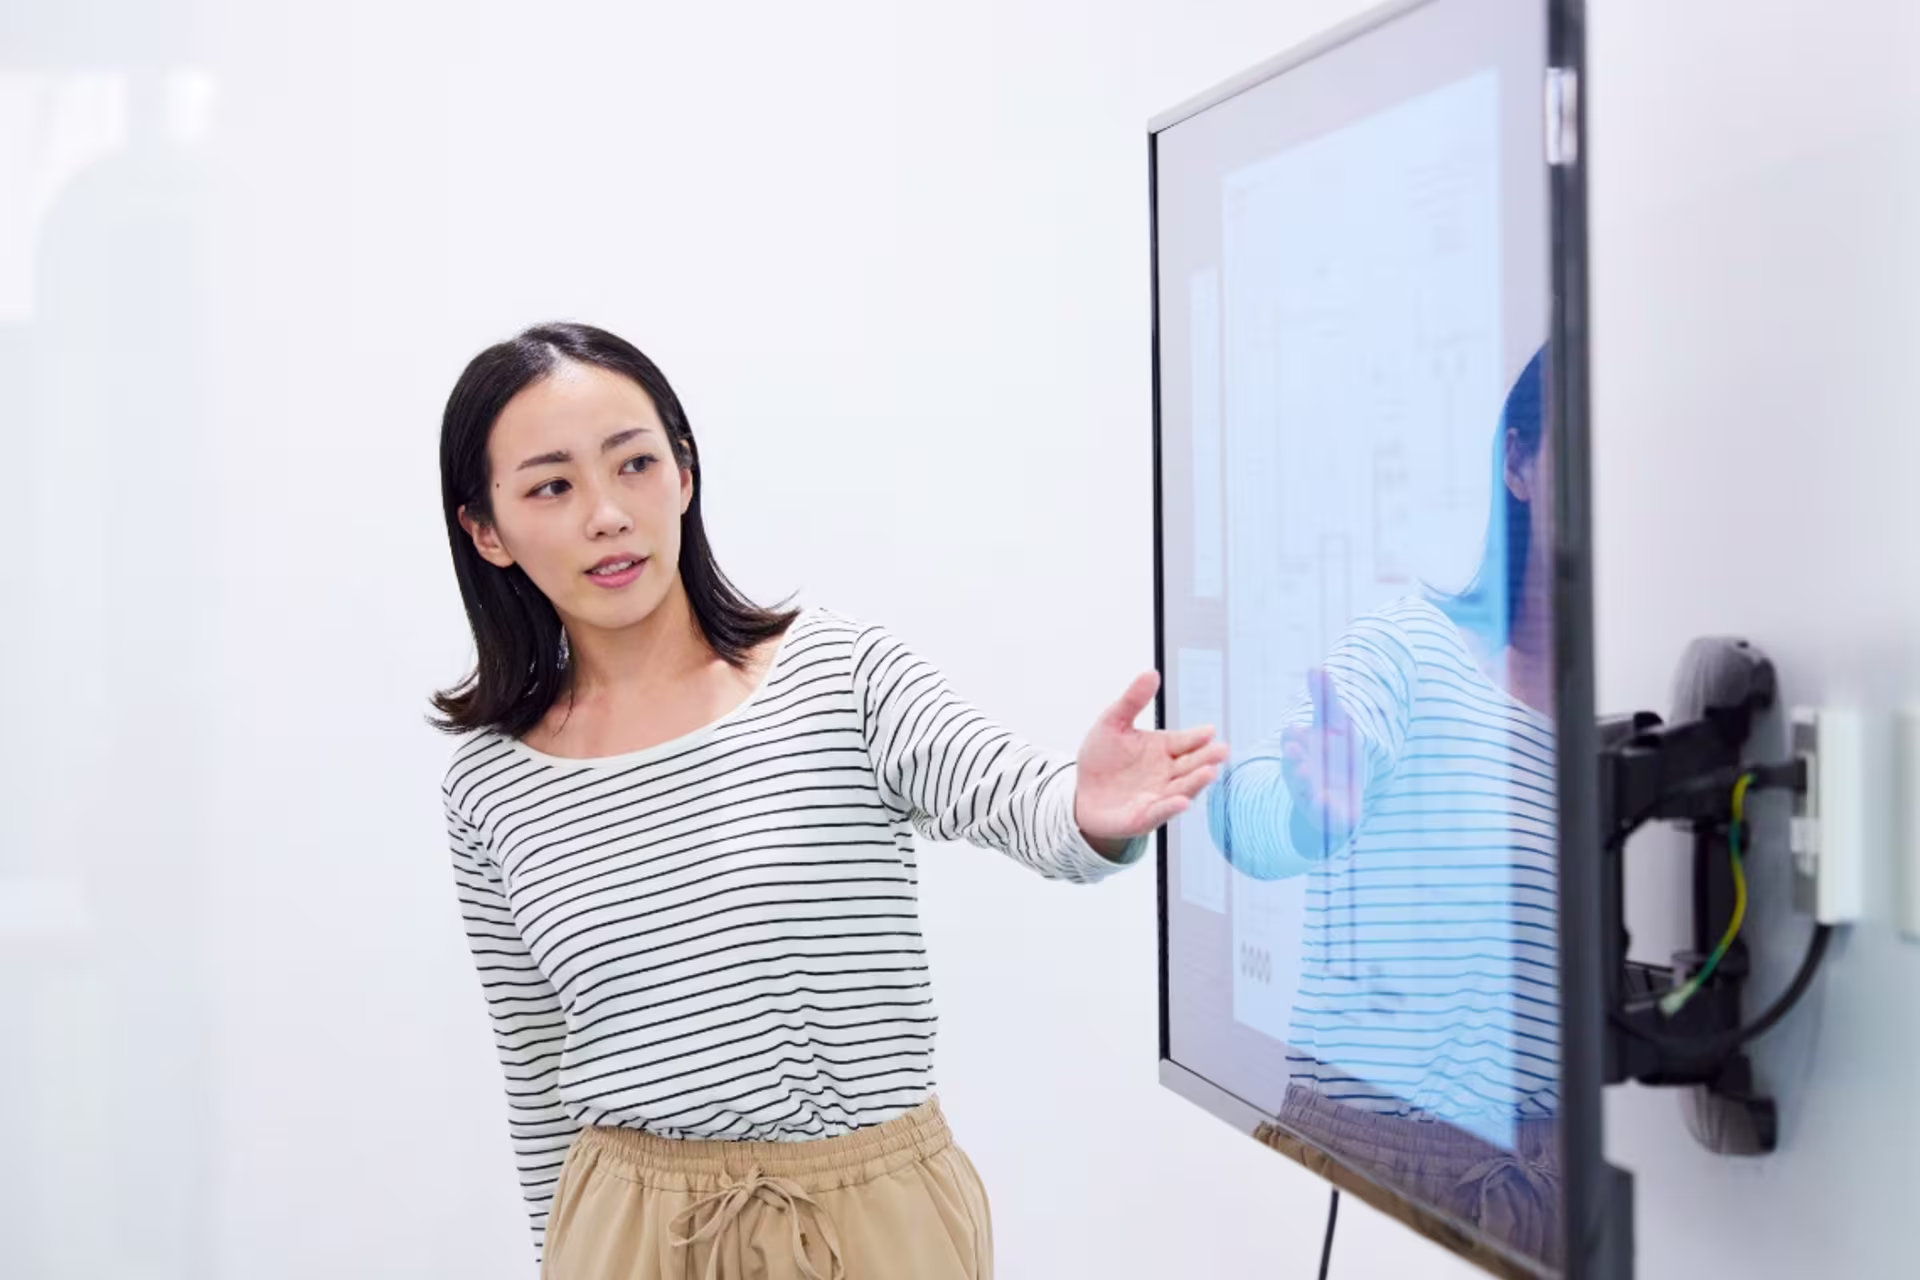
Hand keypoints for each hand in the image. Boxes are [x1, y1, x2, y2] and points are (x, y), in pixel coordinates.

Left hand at [1073, 671, 1229, 856]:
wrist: (1083, 795)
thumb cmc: (1102, 760)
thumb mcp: (1112, 724)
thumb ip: (1132, 701)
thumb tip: (1150, 673)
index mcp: (1163, 749)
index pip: (1186, 741)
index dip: (1197, 737)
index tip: (1209, 731)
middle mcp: (1167, 773)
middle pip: (1191, 764)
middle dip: (1207, 758)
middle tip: (1221, 750)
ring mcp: (1159, 796)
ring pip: (1182, 788)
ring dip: (1196, 782)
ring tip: (1209, 772)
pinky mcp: (1145, 816)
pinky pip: (1161, 812)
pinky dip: (1171, 807)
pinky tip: (1182, 801)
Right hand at [1280, 667, 1362, 850]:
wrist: (1339, 804)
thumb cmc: (1334, 760)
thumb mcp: (1335, 727)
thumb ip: (1325, 700)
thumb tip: (1316, 667)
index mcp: (1300, 750)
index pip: (1292, 739)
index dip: (1295, 735)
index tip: (1297, 729)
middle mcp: (1299, 772)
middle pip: (1292, 764)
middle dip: (1292, 757)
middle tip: (1293, 748)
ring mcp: (1310, 795)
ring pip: (1302, 789)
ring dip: (1303, 781)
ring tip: (1308, 773)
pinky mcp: (1324, 815)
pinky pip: (1320, 813)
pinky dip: (1321, 808)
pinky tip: (1325, 800)